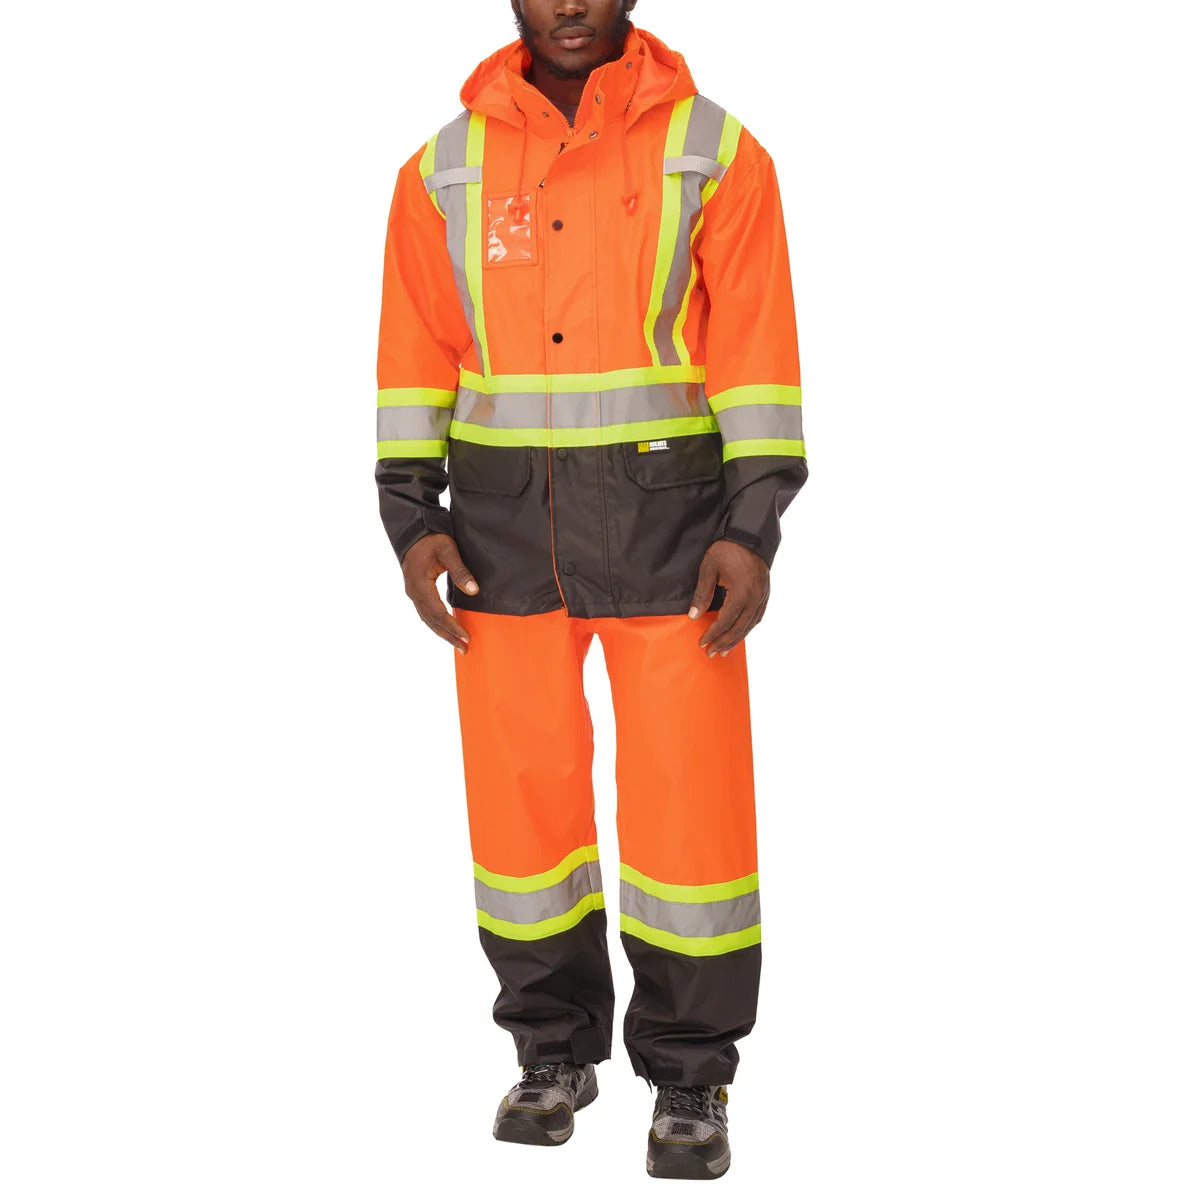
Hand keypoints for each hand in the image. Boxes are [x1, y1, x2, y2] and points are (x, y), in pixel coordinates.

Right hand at [401, 533, 479, 652]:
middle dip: (449, 636)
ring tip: (458, 645)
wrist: (412, 532)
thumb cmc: (431, 539)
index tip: (467, 637)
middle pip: (432, 621)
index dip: (453, 627)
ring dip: (442, 633)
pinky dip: (437, 623)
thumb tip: (474, 591)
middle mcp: (414, 593)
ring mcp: (413, 594)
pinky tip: (447, 629)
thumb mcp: (448, 550)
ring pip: (427, 619)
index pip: (438, 613)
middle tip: (465, 649)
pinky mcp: (416, 592)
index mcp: (420, 585)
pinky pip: (426, 613)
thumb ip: (460, 571)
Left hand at [689, 539, 770, 657]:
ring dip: (737, 639)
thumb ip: (702, 594)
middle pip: (739, 628)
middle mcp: (755, 598)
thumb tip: (693, 616)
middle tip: (711, 653)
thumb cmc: (727, 549)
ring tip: (725, 650)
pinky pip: (758, 616)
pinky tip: (740, 633)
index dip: (712, 634)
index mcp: (741, 593)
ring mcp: (762, 596)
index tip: (702, 643)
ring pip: (750, 625)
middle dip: (724, 643)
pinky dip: (748, 628)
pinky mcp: (765, 593)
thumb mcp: (709, 569)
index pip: (724, 622)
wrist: (749, 534)